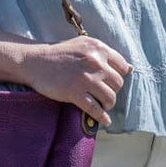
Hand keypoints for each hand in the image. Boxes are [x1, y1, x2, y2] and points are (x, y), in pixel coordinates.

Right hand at [17, 36, 132, 127]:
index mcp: (98, 49)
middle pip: (118, 84)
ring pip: (110, 98)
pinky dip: (102, 117)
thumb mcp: (84, 45)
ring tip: (102, 105)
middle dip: (113, 91)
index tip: (111, 82)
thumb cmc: (60, 53)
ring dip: (108, 105)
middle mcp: (95, 62)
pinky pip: (95, 109)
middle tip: (104, 94)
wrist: (36, 61)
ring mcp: (85, 79)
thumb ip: (105, 55)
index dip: (118, 76)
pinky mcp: (74, 93)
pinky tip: (104, 121)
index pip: (122, 66)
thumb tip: (130, 69)